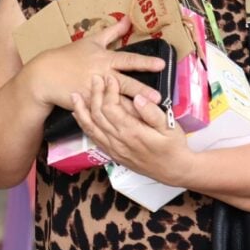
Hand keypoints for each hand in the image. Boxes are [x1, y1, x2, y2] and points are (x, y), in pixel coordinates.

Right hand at [28, 16, 164, 110]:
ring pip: (116, 102)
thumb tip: (129, 19)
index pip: (128, 60)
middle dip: (141, 91)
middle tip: (157, 98)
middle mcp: (101, 75)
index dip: (145, 62)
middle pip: (125, 84)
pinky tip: (127, 125)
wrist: (46, 74)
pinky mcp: (87, 104)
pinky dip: (115, 118)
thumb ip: (113, 32)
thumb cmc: (70, 55)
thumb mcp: (92, 41)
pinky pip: (103, 112)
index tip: (161, 64)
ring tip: (147, 115)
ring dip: (131, 109)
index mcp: (105, 59)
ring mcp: (94, 92)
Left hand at [70, 74, 193, 184]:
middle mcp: (119, 141)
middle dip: (94, 94)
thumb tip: (137, 97)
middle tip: (94, 79)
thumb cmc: (174, 146)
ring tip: (75, 95)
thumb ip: (152, 112)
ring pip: (90, 127)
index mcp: (132, 132)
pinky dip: (83, 125)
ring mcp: (114, 149)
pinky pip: (93, 138)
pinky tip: (79, 116)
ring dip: (81, 110)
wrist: (174, 171)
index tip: (110, 77)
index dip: (108, 91)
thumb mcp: (169, 127)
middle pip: (97, 115)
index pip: (111, 108)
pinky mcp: (112, 154)